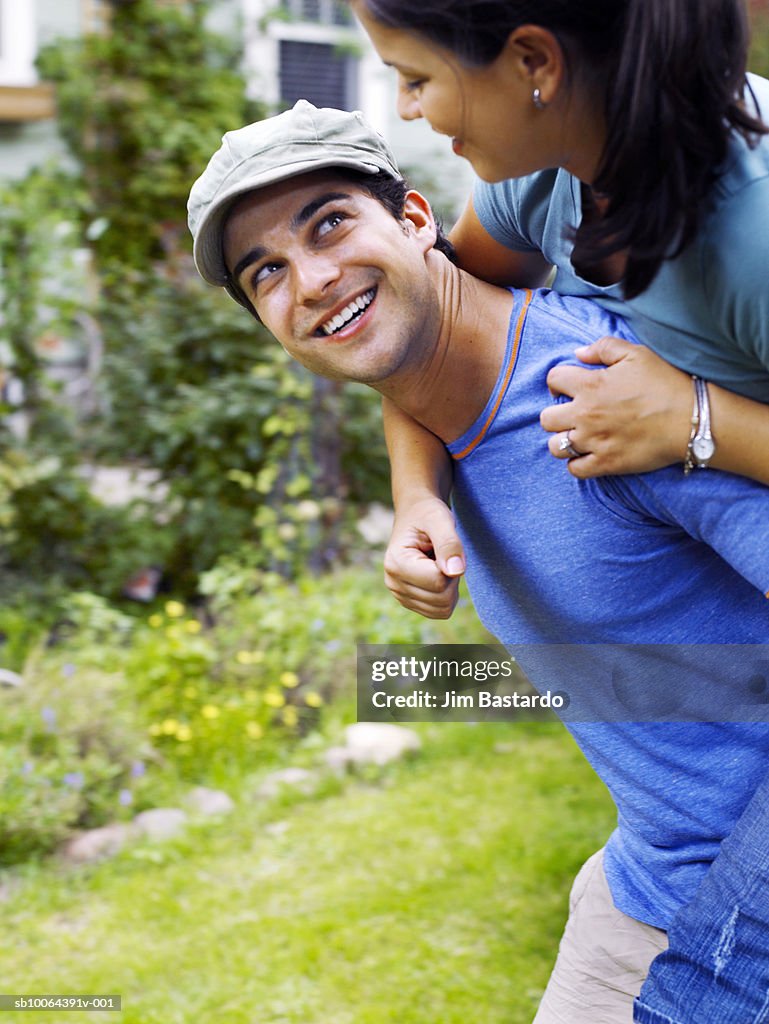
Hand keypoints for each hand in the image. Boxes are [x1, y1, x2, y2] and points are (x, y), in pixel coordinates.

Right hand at [383, 497, 465, 618]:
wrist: (416, 515)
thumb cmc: (428, 514)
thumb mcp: (440, 519)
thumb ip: (449, 543)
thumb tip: (456, 572)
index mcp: (396, 563)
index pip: (439, 582)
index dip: (451, 565)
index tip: (441, 546)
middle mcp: (393, 583)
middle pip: (442, 600)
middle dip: (451, 577)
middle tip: (442, 555)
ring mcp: (400, 595)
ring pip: (443, 609)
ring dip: (449, 587)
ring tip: (438, 563)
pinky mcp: (409, 602)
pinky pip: (440, 612)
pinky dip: (445, 594)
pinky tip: (436, 574)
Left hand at [540, 337, 692, 476]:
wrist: (691, 418)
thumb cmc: (666, 383)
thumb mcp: (636, 354)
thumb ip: (604, 348)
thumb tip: (579, 354)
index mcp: (590, 385)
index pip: (553, 380)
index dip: (558, 382)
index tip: (567, 388)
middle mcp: (585, 415)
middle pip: (547, 419)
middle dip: (556, 415)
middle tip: (572, 415)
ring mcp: (594, 442)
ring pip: (555, 447)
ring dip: (563, 441)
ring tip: (578, 437)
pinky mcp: (606, 463)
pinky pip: (575, 469)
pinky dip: (577, 463)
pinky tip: (588, 455)